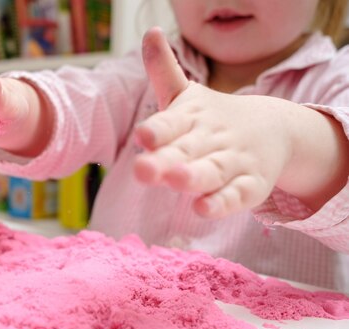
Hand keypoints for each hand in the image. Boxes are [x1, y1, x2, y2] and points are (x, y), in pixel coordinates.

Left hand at [133, 28, 294, 218]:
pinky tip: (203, 210)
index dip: (158, 130)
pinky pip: (237, 196)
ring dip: (194, 177)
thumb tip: (150, 33)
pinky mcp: (250, 185)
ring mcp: (233, 162)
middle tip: (143, 170)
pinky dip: (222, 203)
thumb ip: (164, 71)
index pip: (172, 122)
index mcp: (192, 117)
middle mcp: (212, 139)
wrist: (273, 129)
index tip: (142, 135)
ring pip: (212, 171)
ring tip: (175, 181)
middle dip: (165, 160)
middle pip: (187, 150)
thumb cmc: (212, 117)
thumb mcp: (187, 97)